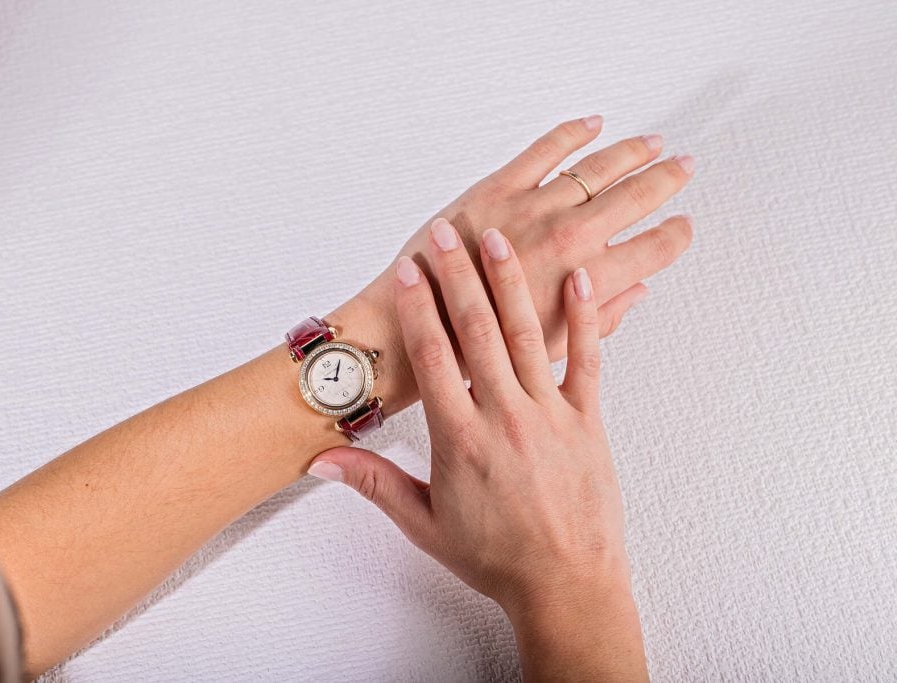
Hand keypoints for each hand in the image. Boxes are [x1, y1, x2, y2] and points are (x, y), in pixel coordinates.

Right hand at [311, 225, 646, 680]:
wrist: (567, 584)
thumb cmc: (498, 557)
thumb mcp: (424, 523)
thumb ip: (373, 482)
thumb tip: (325, 458)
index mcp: (461, 439)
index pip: (432, 357)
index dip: (417, 309)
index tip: (408, 272)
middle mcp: (505, 417)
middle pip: (476, 330)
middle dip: (458, 275)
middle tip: (446, 233)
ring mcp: (550, 415)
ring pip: (527, 334)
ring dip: (510, 281)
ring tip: (497, 238)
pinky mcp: (588, 421)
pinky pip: (588, 359)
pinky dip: (586, 316)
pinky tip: (579, 279)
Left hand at [339, 115, 692, 408]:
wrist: (415, 332)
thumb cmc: (477, 353)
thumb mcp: (553, 353)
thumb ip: (601, 320)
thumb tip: (636, 292)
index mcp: (584, 284)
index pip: (652, 250)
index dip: (674, 236)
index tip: (684, 225)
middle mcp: (567, 241)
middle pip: (634, 198)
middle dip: (666, 180)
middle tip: (685, 167)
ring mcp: (532, 211)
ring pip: (597, 169)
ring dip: (631, 152)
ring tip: (653, 144)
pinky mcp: (496, 191)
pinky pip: (544, 151)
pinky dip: (571, 134)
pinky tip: (593, 124)